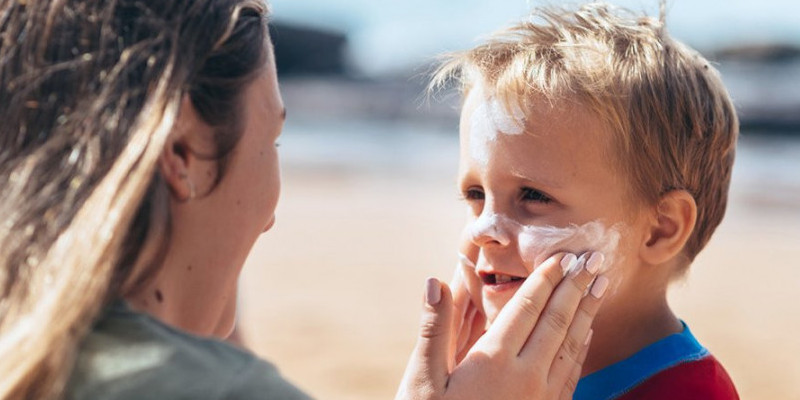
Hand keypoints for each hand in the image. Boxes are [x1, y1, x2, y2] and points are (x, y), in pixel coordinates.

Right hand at [396, 253, 605, 399]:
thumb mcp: (422, 380)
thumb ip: (434, 329)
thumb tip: (435, 282)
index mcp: (493, 361)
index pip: (527, 309)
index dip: (546, 279)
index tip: (563, 255)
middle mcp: (525, 376)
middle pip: (557, 321)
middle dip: (575, 287)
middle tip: (593, 259)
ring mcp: (540, 397)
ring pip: (571, 345)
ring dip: (587, 312)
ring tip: (600, 286)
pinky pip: (571, 373)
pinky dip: (582, 347)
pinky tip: (586, 333)